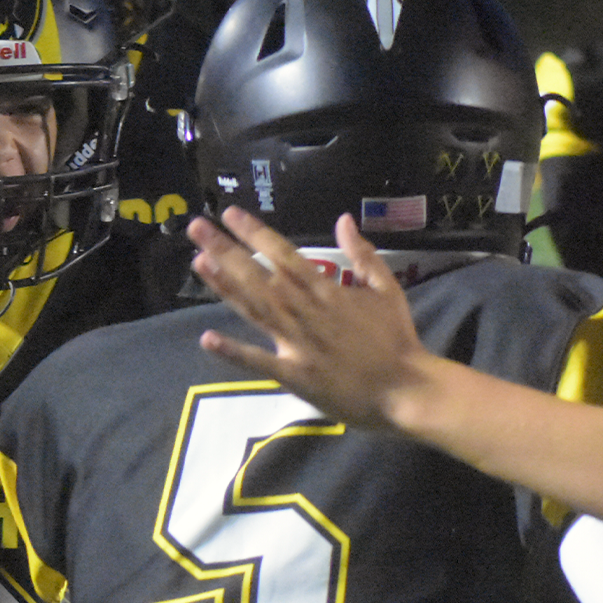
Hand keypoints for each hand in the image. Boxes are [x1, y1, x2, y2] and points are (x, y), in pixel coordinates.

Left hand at [186, 208, 436, 430]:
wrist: (406, 390)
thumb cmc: (398, 340)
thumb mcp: (387, 289)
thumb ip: (363, 254)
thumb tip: (343, 218)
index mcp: (328, 291)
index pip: (284, 255)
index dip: (255, 233)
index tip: (229, 213)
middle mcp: (307, 312)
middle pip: (260, 276)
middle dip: (226, 250)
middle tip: (195, 228)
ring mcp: (299, 344)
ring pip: (255, 309)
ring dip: (224, 286)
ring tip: (198, 262)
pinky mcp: (295, 376)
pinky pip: (260, 362)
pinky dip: (234, 351)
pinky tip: (207, 338)